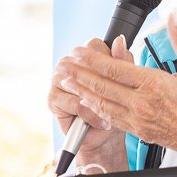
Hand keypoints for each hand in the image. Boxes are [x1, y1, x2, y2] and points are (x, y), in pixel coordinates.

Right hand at [48, 36, 131, 172]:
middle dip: (104, 82)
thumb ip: (121, 61)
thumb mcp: (123, 82)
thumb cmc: (115, 106)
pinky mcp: (53, 98)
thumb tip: (120, 41)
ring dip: (98, 101)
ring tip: (112, 113)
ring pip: (80, 83)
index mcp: (84, 55)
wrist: (104, 136)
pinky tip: (101, 122)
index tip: (122, 77)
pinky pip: (75, 103)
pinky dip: (90, 115)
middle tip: (118, 97)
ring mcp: (58, 79)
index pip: (94, 45)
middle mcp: (68, 63)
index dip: (110, 60)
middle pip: (86, 62)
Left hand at [58, 12, 176, 163]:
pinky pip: (110, 117)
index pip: (115, 68)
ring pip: (102, 103)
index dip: (92, 58)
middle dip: (79, 73)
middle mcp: (142, 103)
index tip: (78, 50)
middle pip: (102, 85)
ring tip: (65, 80)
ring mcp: (138, 119)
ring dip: (81, 90)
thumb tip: (172, 14)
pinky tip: (85, 99)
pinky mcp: (137, 131)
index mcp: (154, 84)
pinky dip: (94, 107)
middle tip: (62, 63)